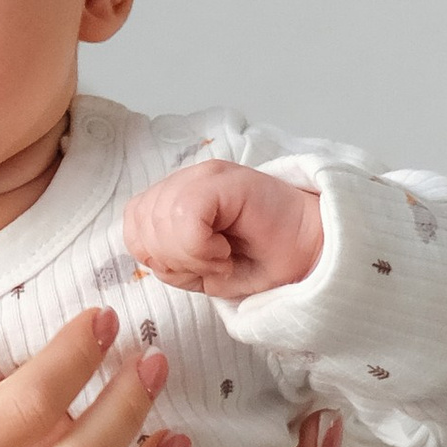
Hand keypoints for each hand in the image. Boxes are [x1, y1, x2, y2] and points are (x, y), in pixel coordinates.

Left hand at [124, 159, 323, 298]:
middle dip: (171, 258)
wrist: (314, 255)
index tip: (193, 266)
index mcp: (177, 197)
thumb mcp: (201, 271)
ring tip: (221, 259)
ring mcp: (206, 175)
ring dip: (188, 254)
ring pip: (160, 219)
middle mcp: (187, 179)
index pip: (132, 223)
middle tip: (211, 265)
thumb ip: (167, 258)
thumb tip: (146, 254)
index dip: (154, 254)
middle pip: (141, 222)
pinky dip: (200, 247)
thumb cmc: (262, 261)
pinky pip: (186, 216)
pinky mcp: (225, 180)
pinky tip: (224, 253)